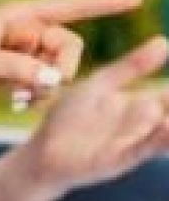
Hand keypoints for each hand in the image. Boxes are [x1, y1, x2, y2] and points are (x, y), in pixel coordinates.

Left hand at [0, 0, 142, 136]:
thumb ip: (15, 68)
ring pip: (57, 66)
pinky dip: (37, 94)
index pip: (66, 5)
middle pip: (67, 44)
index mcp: (11, 15)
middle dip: (62, 68)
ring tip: (20, 101)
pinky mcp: (12, 71)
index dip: (102, 2)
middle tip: (43, 90)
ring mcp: (17, 51)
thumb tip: (53, 79)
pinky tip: (17, 104)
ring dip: (48, 85)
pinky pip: (42, 81)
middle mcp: (18, 29)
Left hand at [18, 35, 168, 196]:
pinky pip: (142, 147)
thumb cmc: (71, 118)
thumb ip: (131, 67)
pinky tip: (166, 122)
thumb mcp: (100, 85)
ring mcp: (135, 143)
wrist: (44, 150)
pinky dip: (156, 136)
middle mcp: (146, 126)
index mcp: (144, 106)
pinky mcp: (118, 159)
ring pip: (166, 132)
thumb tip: (165, 41)